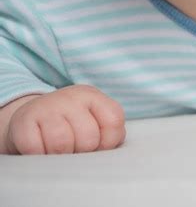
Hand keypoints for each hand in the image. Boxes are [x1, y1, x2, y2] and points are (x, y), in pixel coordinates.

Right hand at [5, 84, 125, 153]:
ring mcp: (46, 106)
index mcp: (92, 96)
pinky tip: (39, 148)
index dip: (107, 142)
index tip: (96, 144)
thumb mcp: (92, 123)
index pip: (114, 121)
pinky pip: (35, 149)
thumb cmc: (68, 126)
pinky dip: (38, 156)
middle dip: (82, 152)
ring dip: (59, 156)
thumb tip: (108, 157)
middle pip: (89, 138)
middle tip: (73, 148)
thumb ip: (107, 135)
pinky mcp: (23, 120)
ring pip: (62, 144)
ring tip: (56, 150)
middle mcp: (71, 96)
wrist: (29, 118)